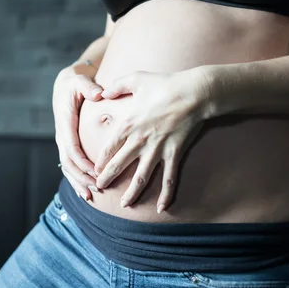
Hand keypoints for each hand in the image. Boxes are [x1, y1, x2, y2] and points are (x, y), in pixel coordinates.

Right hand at [52, 66, 103, 199]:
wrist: (65, 84)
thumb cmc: (75, 82)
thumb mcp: (80, 80)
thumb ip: (89, 87)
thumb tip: (98, 94)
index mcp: (65, 122)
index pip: (72, 148)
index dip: (83, 163)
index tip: (96, 173)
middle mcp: (61, 134)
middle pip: (68, 163)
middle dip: (81, 177)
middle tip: (97, 189)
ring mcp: (63, 141)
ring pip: (67, 167)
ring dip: (78, 182)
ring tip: (90, 196)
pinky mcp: (67, 144)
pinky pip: (69, 165)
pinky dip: (75, 179)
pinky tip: (85, 191)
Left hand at [93, 69, 211, 211]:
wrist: (193, 92)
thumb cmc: (165, 83)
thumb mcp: (136, 79)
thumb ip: (116, 86)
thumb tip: (102, 92)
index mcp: (127, 124)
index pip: (108, 149)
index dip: (100, 162)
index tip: (94, 170)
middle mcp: (139, 141)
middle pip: (119, 166)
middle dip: (107, 179)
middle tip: (99, 189)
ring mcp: (157, 150)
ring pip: (140, 178)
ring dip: (131, 193)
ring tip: (125, 205)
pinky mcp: (174, 154)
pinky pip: (169, 179)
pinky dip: (166, 195)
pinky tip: (162, 208)